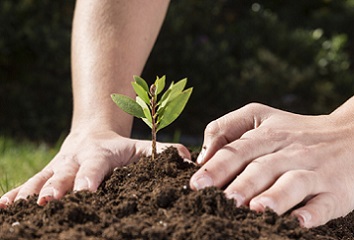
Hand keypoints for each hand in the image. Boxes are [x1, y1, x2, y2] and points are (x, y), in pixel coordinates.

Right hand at [0, 130, 189, 206]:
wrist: (92, 135)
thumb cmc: (121, 148)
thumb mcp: (142, 147)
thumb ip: (163, 153)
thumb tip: (189, 162)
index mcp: (101, 154)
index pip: (95, 167)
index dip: (89, 179)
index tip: (84, 193)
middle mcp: (76, 159)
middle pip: (64, 174)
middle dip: (55, 189)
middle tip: (47, 203)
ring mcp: (58, 167)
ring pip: (42, 179)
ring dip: (30, 193)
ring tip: (19, 209)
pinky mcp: (46, 174)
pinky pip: (29, 182)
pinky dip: (15, 194)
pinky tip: (2, 209)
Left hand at [190, 102, 353, 227]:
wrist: (348, 136)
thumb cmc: (293, 131)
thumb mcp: (260, 117)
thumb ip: (227, 128)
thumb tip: (203, 156)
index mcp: (267, 136)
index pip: (238, 150)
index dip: (217, 167)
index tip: (196, 184)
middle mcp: (289, 152)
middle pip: (262, 167)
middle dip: (241, 184)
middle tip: (221, 200)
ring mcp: (313, 171)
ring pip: (293, 183)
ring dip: (275, 196)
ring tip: (256, 209)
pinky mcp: (335, 190)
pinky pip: (325, 202)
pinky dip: (314, 212)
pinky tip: (300, 222)